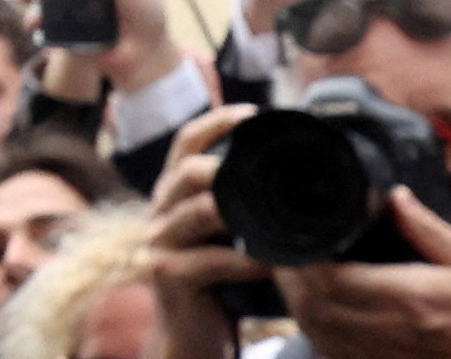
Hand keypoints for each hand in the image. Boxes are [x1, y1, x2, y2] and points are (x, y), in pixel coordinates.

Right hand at [144, 106, 267, 358]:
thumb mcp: (225, 236)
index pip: (185, 142)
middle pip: (188, 171)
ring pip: (200, 211)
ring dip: (242, 215)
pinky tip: (269, 265)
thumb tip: (292, 177)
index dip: (216, 122)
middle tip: (267, 175)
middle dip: (227, 169)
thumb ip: (238, 206)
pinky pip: (213, 260)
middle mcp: (158, 211)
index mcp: (172, 194)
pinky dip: (247, 261)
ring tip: (276, 222)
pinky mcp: (167, 274)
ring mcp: (158, 243)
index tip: (254, 114)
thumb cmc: (218, 284)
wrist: (192, 337)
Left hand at [279, 189, 450, 358]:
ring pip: (316, 329)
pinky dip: (312, 327)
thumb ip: (428, 228)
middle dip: (290, 277)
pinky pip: (329, 350)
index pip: (333, 279)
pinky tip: (310, 307)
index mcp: (409, 297)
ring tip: (289, 273)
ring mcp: (381, 354)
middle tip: (282, 252)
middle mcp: (389, 329)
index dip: (303, 260)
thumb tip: (395, 196)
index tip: (296, 237)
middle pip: (314, 304)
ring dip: (295, 301)